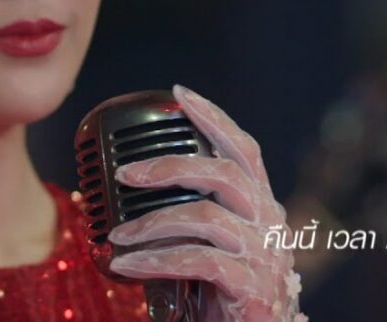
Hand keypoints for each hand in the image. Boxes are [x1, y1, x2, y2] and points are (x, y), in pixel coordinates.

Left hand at [107, 84, 306, 321]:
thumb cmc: (226, 292)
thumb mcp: (215, 245)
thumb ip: (196, 213)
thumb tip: (140, 182)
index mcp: (261, 206)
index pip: (244, 149)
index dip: (214, 118)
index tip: (180, 93)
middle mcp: (269, 224)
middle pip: (223, 174)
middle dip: (169, 166)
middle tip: (125, 173)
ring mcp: (263, 256)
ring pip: (203, 217)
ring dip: (150, 223)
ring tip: (117, 236)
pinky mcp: (249, 287)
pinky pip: (196, 261)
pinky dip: (153, 260)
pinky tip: (125, 265)